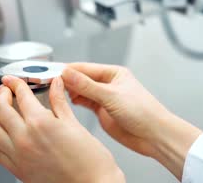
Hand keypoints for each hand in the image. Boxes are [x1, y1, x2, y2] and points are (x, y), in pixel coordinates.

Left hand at [0, 75, 124, 182]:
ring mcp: (18, 154)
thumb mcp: (75, 125)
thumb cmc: (90, 160)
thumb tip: (56, 84)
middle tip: (2, 89)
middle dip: (0, 94)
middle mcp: (25, 137)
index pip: (22, 95)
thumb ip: (60, 103)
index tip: (14, 80)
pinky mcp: (16, 168)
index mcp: (42, 123)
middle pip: (2, 109)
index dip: (16, 84)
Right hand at [62, 63, 201, 179]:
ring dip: (69, 90)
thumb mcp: (111, 96)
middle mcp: (108, 83)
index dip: (68, 69)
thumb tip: (68, 73)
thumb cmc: (143, 111)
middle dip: (66, 79)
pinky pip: (84, 102)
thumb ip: (88, 86)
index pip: (85, 67)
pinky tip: (67, 100)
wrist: (153, 135)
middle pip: (81, 78)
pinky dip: (75, 100)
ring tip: (55, 91)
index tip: (52, 71)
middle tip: (49, 82)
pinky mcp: (102, 111)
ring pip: (81, 90)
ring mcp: (104, 97)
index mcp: (114, 73)